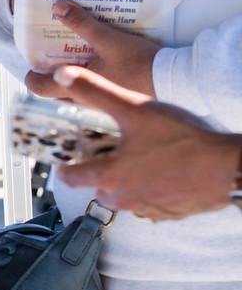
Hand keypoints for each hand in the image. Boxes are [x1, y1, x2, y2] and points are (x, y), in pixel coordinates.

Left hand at [25, 0, 159, 97]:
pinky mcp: (121, 95)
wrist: (176, 80)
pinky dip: (94, 72)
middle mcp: (87, 98)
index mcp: (76, 86)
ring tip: (77, 48)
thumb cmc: (138, 62)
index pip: (40, 87)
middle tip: (53, 51)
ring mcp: (104, 100)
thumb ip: (82, 24)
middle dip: (53, 70)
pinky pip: (99, 85)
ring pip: (80, 87)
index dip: (31, 76)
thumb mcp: (108, 38)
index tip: (31, 63)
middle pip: (58, 88)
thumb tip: (58, 6)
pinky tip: (103, 55)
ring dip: (75, 70)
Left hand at [49, 66, 241, 219]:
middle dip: (100, 174)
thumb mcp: (134, 109)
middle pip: (99, 189)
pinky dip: (152, 191)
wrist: (227, 168)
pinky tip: (163, 173)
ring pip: (126, 198)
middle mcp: (124, 199)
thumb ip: (97, 92)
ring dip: (127, 183)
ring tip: (139, 161)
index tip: (66, 163)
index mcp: (108, 177)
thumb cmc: (182, 141)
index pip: (71, 179)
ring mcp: (148, 209)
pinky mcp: (170, 214)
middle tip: (109, 155)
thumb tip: (64, 75)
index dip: (66, 168)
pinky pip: (151, 205)